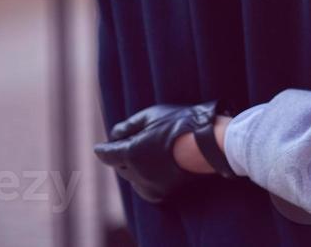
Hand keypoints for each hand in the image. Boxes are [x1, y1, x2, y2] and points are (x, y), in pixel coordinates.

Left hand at [94, 101, 230, 203]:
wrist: (210, 144)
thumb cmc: (181, 124)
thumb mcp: (152, 116)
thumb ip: (127, 127)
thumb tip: (113, 135)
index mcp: (130, 155)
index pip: (106, 155)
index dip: (103, 149)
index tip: (100, 147)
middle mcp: (136, 175)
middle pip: (120, 167)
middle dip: (122, 157)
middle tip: (132, 144)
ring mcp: (150, 187)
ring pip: (133, 178)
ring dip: (135, 168)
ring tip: (150, 154)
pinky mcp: (163, 195)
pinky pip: (147, 186)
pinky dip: (149, 177)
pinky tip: (161, 165)